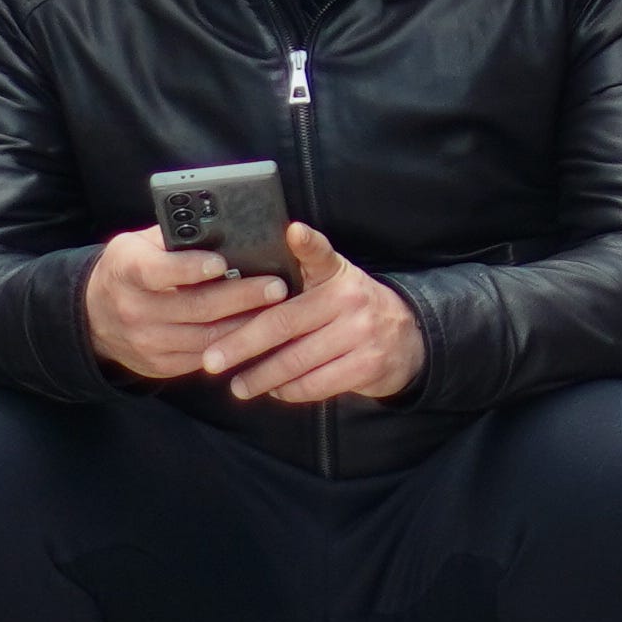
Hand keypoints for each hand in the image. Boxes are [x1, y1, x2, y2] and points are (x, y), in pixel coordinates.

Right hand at [83, 220, 290, 382]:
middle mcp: (134, 310)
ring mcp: (147, 343)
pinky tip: (256, 331)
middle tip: (276, 287)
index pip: (158, 271)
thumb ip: (173, 239)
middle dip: (241, 297)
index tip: (222, 263)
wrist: (94, 316)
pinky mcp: (160, 366)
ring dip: (245, 325)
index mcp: (126, 271)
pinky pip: (204, 357)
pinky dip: (233, 345)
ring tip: (276, 310)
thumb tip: (225, 230)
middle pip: (195, 308)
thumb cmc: (128, 269)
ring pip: (206, 338)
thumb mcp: (138, 245)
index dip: (190, 268)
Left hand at [200, 221, 428, 410]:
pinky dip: (290, 390)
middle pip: (284, 324)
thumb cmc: (354, 308)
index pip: (321, 254)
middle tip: (211, 360)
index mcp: (337, 275)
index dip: (307, 243)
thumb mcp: (336, 280)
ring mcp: (360, 334)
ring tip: (238, 386)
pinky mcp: (367, 366)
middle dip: (241, 344)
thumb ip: (303, 272)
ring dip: (261, 377)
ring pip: (297, 361)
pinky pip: (316, 384)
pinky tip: (275, 390)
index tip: (293, 231)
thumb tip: (252, 276)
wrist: (409, 338)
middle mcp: (350, 300)